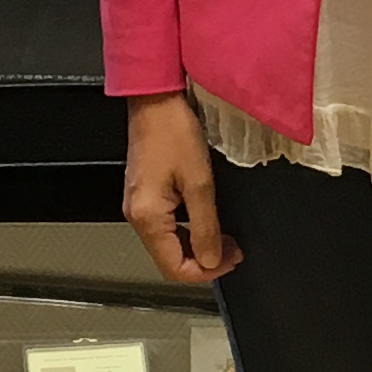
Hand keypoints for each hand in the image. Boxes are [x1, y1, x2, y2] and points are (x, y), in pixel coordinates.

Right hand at [120, 94, 240, 284]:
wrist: (155, 100)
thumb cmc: (175, 133)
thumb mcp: (199, 182)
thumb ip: (205, 227)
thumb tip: (211, 260)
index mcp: (147, 218)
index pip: (174, 268)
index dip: (207, 272)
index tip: (233, 258)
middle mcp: (137, 217)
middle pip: (169, 260)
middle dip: (204, 262)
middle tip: (234, 249)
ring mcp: (138, 206)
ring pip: (167, 245)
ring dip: (197, 247)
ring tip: (225, 238)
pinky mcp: (144, 195)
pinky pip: (164, 227)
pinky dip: (187, 232)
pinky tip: (206, 222)